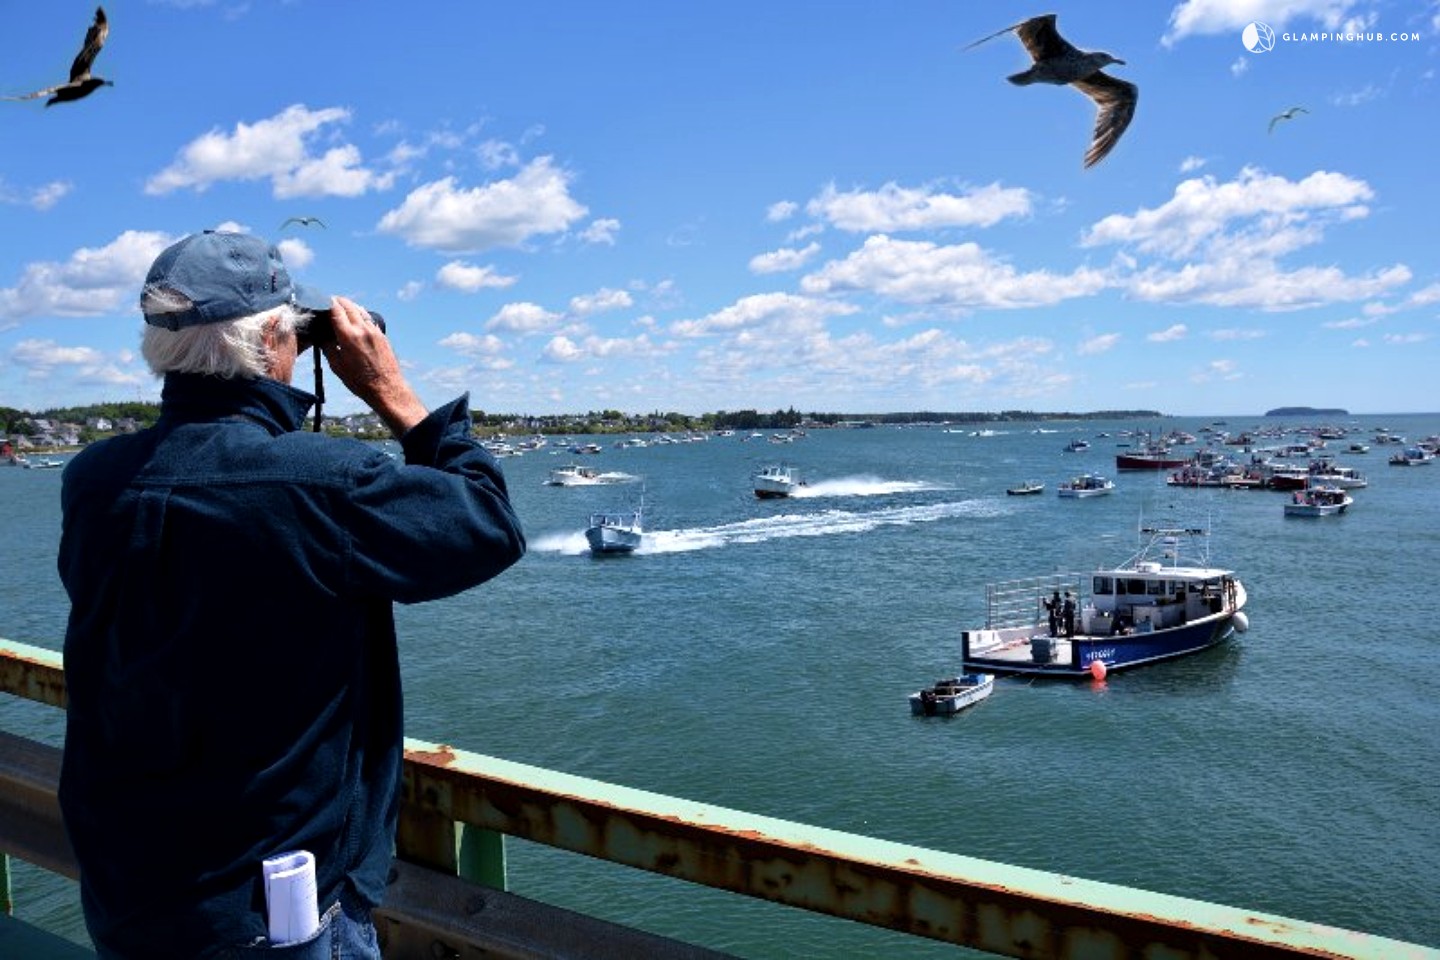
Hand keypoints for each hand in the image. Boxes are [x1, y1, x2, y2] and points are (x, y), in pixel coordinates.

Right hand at [320, 297, 428, 435]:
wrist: (386, 388)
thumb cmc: (359, 381)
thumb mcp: (336, 365)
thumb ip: (327, 346)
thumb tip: (321, 334)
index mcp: (349, 335)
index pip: (335, 309)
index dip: (326, 303)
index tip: (321, 302)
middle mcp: (363, 329)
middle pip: (348, 305)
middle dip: (337, 301)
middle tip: (329, 304)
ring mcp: (374, 331)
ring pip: (360, 309)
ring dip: (350, 306)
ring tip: (342, 310)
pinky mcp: (382, 335)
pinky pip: (369, 319)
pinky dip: (360, 315)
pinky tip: (356, 320)